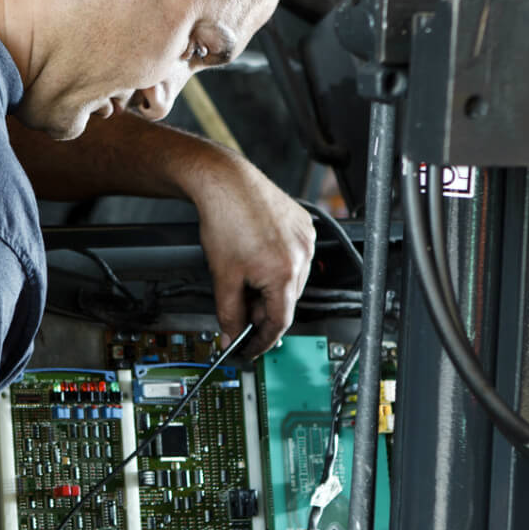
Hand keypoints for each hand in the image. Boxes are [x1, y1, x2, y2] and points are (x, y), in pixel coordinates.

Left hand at [183, 152, 314, 355]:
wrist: (226, 182)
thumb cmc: (225, 220)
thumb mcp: (223, 276)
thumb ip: (229, 313)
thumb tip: (230, 336)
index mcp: (283, 273)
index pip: (279, 322)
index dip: (263, 340)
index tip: (252, 348)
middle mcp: (301, 257)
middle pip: (286, 301)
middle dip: (263, 311)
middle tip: (241, 310)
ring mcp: (305, 239)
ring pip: (292, 280)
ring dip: (272, 288)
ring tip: (247, 277)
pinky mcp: (304, 225)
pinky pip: (297, 257)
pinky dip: (280, 265)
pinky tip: (259, 257)